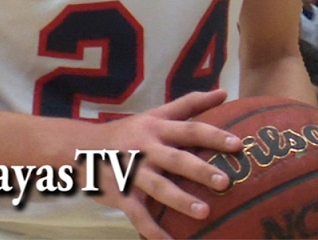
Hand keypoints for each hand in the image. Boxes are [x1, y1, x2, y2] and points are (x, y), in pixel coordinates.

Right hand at [90, 90, 240, 238]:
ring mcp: (133, 173)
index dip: (214, 136)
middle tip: (225, 182)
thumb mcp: (156, 114)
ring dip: (181, 200)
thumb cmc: (129, 132)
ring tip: (204, 212)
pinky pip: (138, 214)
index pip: (190, 129)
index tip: (238, 145)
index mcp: (158, 128)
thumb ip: (190, 104)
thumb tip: (224, 92)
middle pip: (176, 159)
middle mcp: (146, 148)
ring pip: (158, 187)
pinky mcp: (121, 194)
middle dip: (200, 170)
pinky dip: (152, 230)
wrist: (80, 149)